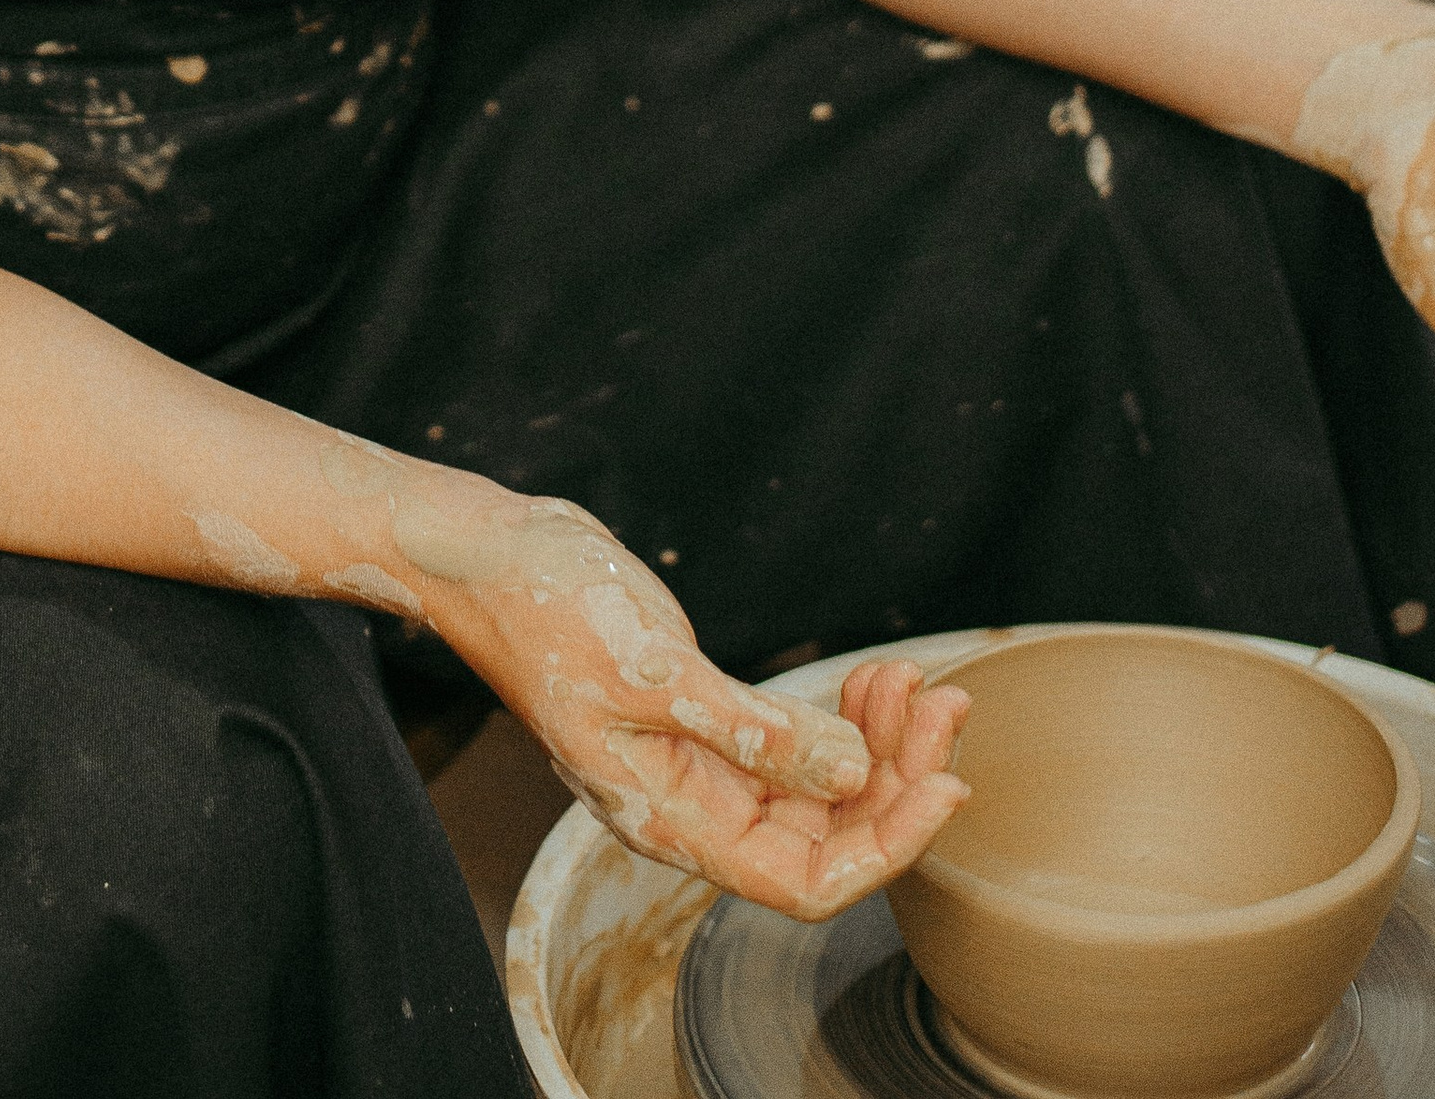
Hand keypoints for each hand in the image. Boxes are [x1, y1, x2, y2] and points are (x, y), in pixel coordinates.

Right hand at [429, 495, 967, 918]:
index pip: (804, 879)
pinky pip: (795, 740)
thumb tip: (854, 775)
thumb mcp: (652, 671)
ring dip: (880, 743)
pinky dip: (844, 715)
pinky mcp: (705, 711)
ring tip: (916, 683)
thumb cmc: (546, 610)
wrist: (489, 554)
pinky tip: (876, 677)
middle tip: (945, 708)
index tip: (944, 786)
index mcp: (671, 818)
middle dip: (897, 780)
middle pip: (824, 834)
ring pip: (817, 786)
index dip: (885, 846)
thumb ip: (752, 731)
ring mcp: (700, 759)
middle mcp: (693, 804)